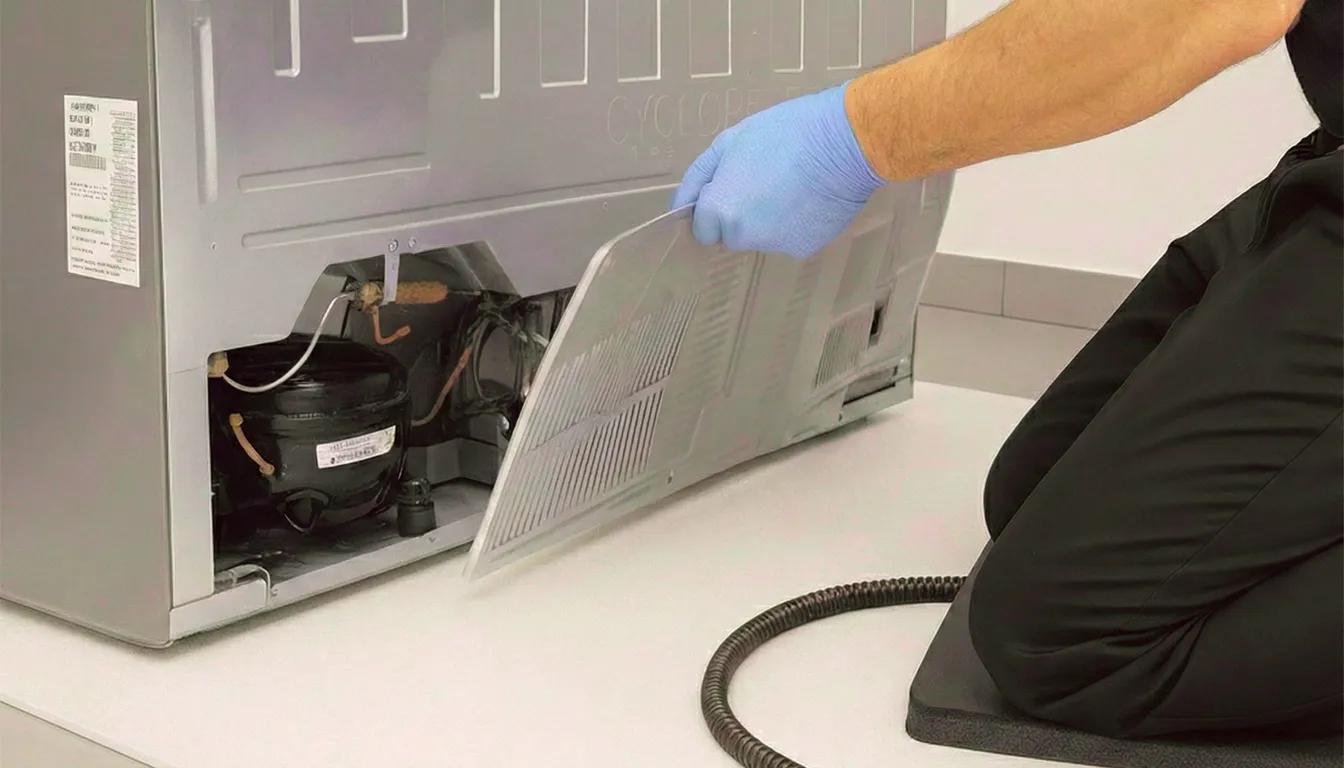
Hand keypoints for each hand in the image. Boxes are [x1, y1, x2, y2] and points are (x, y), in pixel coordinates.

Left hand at [672, 83, 885, 259]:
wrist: (845, 142)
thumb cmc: (784, 132)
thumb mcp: (730, 142)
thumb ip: (700, 178)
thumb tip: (680, 208)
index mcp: (720, 209)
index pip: (703, 229)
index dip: (715, 206)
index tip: (733, 186)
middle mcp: (743, 235)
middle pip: (731, 236)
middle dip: (740, 216)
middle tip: (765, 181)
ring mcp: (775, 246)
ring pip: (761, 239)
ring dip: (767, 220)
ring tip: (791, 185)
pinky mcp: (804, 248)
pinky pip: (789, 240)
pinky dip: (795, 224)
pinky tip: (809, 197)